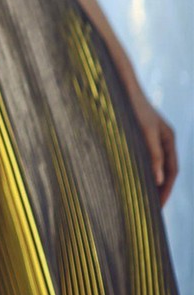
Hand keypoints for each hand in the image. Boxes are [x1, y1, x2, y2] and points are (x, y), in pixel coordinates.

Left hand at [128, 89, 177, 207]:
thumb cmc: (134, 106)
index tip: (158, 207)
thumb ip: (153, 155)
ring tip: (142, 198)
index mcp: (168, 138)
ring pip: (153, 164)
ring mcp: (150, 136)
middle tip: (151, 209)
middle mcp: (162, 138)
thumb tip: (159, 180)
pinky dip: (140, 170)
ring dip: (150, 180)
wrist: (121, 85)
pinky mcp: (137, 134)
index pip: (172, 170)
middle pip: (164, 170)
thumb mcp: (145, 131)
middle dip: (159, 189)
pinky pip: (142, 158)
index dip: (165, 189)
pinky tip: (130, 177)